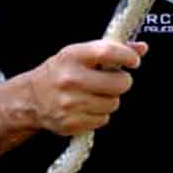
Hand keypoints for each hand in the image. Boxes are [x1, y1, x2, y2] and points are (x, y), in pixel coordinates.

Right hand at [27, 39, 146, 135]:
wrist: (30, 99)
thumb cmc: (58, 73)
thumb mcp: (79, 54)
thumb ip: (110, 50)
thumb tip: (141, 49)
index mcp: (72, 56)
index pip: (108, 53)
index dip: (127, 56)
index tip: (134, 60)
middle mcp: (70, 79)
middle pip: (119, 83)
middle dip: (122, 82)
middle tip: (112, 81)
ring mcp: (71, 103)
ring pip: (114, 103)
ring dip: (109, 99)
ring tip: (94, 94)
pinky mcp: (72, 123)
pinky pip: (103, 119)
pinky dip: (100, 114)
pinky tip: (86, 107)